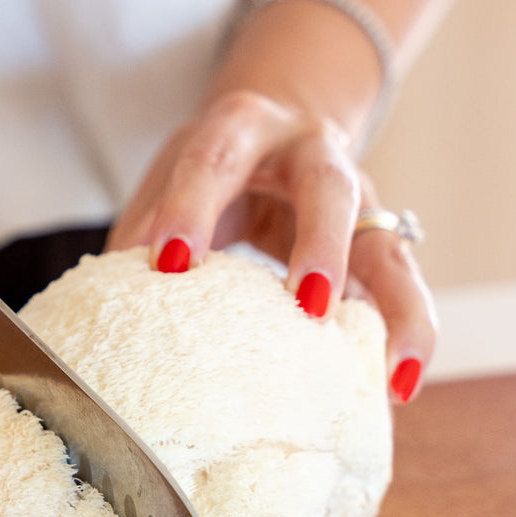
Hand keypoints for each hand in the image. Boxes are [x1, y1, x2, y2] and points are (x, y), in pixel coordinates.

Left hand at [108, 88, 436, 401]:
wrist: (276, 127)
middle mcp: (312, 154)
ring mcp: (358, 198)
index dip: (192, 206)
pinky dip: (406, 337)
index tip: (169, 263)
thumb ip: (143, 233)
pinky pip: (403, 291)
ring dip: (395, 311)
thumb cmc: (211, 168)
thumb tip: (109, 312)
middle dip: (321, 245)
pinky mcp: (380, 242)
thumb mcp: (171, 177)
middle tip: (308, 304)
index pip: (215, 158)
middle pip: (328, 189)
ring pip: (390, 248)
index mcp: (244, 126)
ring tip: (391, 377)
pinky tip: (397, 390)